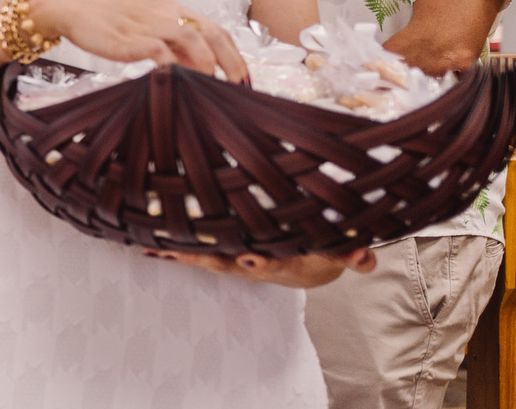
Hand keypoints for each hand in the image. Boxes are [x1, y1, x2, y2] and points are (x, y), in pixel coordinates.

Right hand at [31, 0, 248, 82]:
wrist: (70, 6)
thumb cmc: (108, 19)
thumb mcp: (146, 27)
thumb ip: (171, 44)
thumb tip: (197, 68)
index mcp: (173, 10)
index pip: (216, 30)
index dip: (235, 55)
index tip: (244, 79)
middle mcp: (166, 14)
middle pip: (211, 33)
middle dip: (231, 62)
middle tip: (239, 88)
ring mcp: (147, 25)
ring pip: (190, 38)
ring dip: (206, 64)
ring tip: (210, 87)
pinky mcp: (127, 38)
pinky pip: (157, 49)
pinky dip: (171, 64)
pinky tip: (175, 81)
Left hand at [146, 247, 375, 288]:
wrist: (311, 267)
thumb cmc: (323, 254)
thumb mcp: (342, 255)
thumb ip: (353, 254)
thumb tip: (365, 257)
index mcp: (282, 263)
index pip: (271, 263)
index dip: (260, 261)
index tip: (249, 257)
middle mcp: (254, 264)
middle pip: (229, 263)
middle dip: (206, 258)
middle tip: (180, 253)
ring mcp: (237, 261)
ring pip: (208, 259)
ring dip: (182, 255)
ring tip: (155, 249)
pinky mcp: (226, 255)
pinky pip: (198, 253)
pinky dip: (175, 250)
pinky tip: (150, 246)